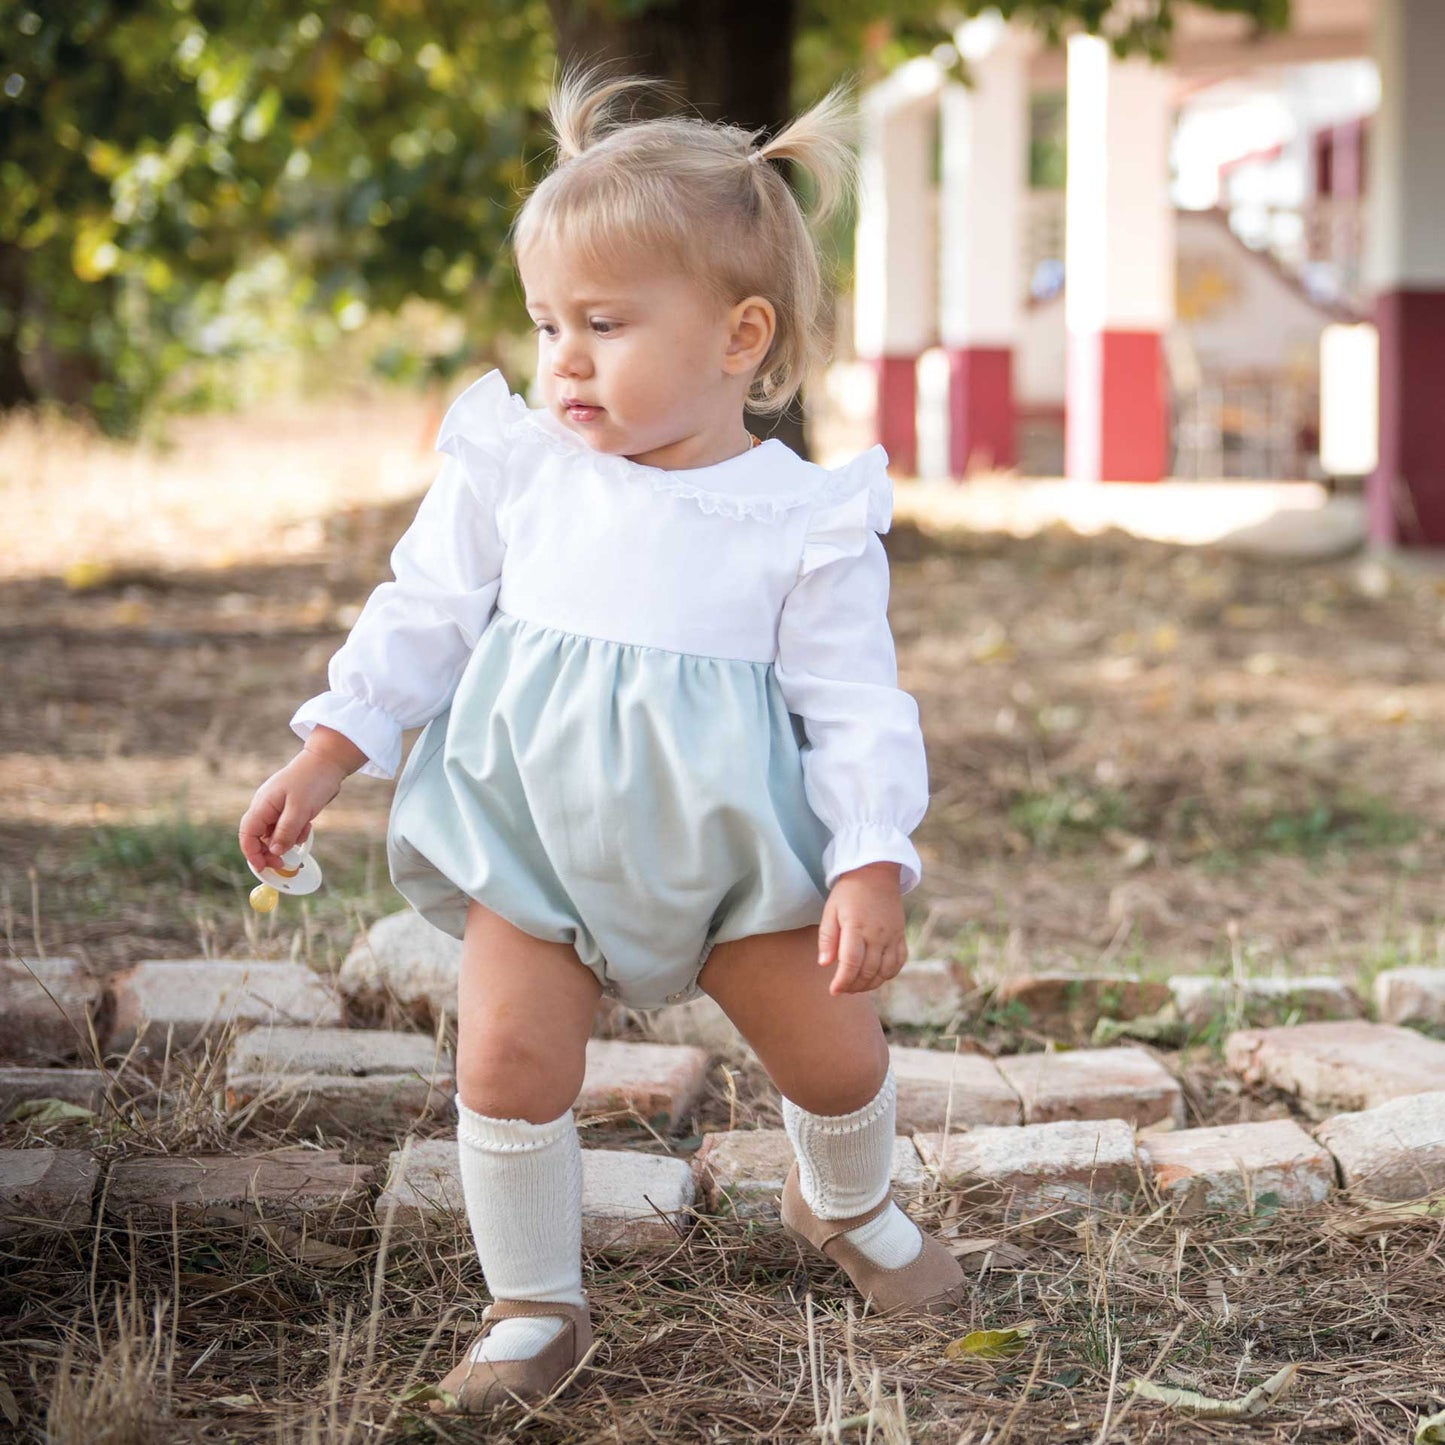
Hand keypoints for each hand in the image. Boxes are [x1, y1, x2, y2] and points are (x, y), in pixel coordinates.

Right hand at [239, 741, 354, 874]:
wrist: (328, 763)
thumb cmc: (312, 780)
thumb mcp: (300, 809)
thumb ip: (285, 832)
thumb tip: (274, 852)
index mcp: (262, 805)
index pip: (247, 833)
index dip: (251, 853)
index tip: (262, 868)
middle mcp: (266, 807)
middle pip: (259, 837)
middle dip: (270, 852)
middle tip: (284, 862)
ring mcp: (278, 808)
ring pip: (276, 835)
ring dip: (288, 840)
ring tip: (304, 830)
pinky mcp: (290, 810)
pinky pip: (289, 828)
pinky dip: (297, 832)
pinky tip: (308, 824)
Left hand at [817, 862, 906, 995]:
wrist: (876, 874)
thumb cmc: (849, 892)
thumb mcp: (831, 910)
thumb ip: (827, 938)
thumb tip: (824, 964)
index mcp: (856, 927)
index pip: (851, 963)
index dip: (842, 981)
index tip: (833, 991)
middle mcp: (877, 934)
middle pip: (868, 971)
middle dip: (854, 986)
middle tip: (843, 989)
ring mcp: (892, 936)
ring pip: (885, 972)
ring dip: (870, 984)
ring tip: (856, 986)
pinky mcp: (901, 936)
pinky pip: (898, 963)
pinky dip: (888, 975)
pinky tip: (876, 977)